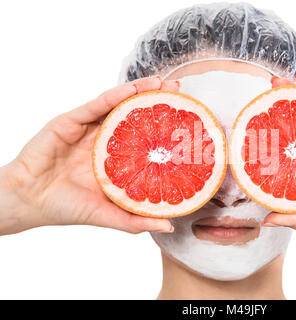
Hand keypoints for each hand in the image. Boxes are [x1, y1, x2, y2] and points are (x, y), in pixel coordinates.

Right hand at [0, 76, 178, 235]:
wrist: (29, 201)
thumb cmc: (67, 208)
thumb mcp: (108, 215)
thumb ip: (136, 220)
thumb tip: (169, 226)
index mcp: (116, 158)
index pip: (145, 138)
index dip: (165, 127)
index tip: (187, 119)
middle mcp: (106, 140)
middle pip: (135, 116)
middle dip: (157, 102)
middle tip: (180, 91)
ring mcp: (89, 129)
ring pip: (118, 105)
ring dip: (140, 91)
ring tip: (162, 83)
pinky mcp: (70, 121)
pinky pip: (95, 106)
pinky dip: (114, 96)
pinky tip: (132, 89)